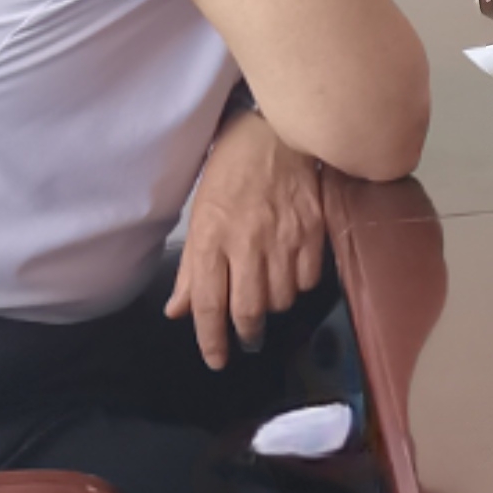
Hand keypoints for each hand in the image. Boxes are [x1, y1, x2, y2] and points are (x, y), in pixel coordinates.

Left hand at [168, 107, 334, 368]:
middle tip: (247, 338)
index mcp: (211, 239)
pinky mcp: (313, 232)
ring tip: (268, 294)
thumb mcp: (200, 214)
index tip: (217, 359)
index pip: (209, 305)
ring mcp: (283, 239)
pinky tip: (290, 273)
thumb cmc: (232, 170)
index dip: (211, 340)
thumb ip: (191, 268)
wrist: (277, 133)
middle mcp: (246, 244)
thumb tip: (178, 310)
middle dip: (246, 332)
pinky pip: (308, 279)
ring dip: (273, 306)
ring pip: (281, 299)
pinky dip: (298, 285)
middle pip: (249, 310)